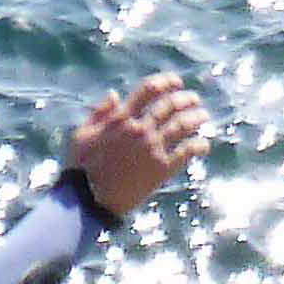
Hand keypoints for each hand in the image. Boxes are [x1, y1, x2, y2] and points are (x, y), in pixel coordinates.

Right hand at [69, 73, 209, 219]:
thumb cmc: (80, 169)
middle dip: (186, 98)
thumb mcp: (81, 136)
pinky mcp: (161, 168)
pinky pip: (187, 151)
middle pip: (171, 105)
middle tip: (193, 99)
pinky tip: (203, 145)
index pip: (149, 90)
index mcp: (120, 118)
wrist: (88, 201)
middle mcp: (140, 129)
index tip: (176, 82)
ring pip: (183, 124)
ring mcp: (152, 148)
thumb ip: (97, 114)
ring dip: (197, 117)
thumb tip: (114, 94)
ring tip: (203, 116)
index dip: (166, 82)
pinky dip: (199, 145)